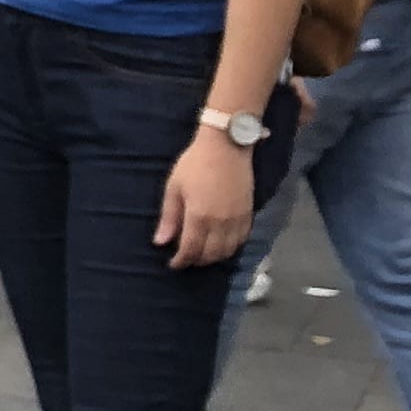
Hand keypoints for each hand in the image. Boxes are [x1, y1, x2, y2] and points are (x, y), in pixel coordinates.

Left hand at [156, 128, 257, 268]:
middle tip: (186, 259)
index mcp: (200, 216)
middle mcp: (221, 223)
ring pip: (228, 250)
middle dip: (197, 261)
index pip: (191, 249)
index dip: (181, 261)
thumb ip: (169, 217)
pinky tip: (221, 244)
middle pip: (211, 254)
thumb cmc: (194, 164)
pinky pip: (242, 240)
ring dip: (214, 257)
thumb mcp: (174, 188)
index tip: (173, 264)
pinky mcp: (249, 213)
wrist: (226, 146)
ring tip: (202, 254)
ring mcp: (238, 219)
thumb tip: (161, 242)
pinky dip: (231, 248)